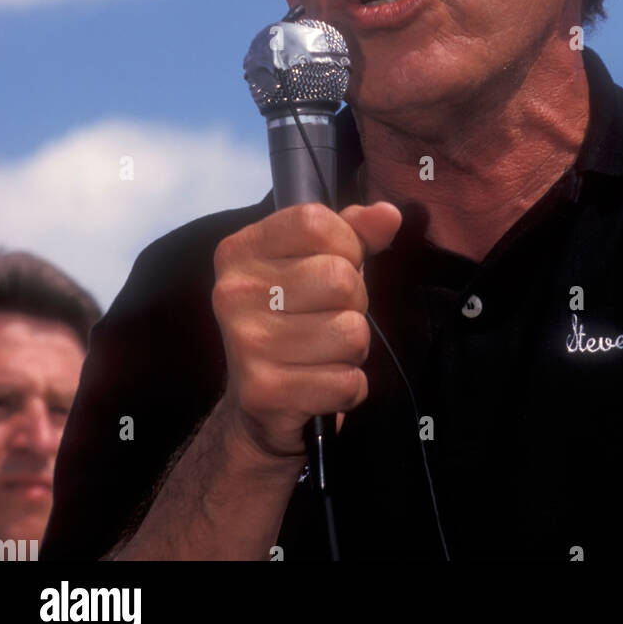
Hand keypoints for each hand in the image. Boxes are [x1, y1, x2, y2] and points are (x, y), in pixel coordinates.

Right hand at [212, 200, 401, 463]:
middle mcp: (233, 292)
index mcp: (241, 251)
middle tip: (330, 318)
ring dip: (353, 349)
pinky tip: (322, 385)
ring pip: (351, 332)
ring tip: (325, 353)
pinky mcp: (264, 392)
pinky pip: (347, 382)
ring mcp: (245, 342)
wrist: (257, 409)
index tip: (336, 266)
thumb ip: (353, 233)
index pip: (315, 222)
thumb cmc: (294, 321)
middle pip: (340, 278)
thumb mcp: (317, 265)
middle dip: (355, 303)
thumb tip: (389, 214)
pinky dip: (349, 387)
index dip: (346, 245)